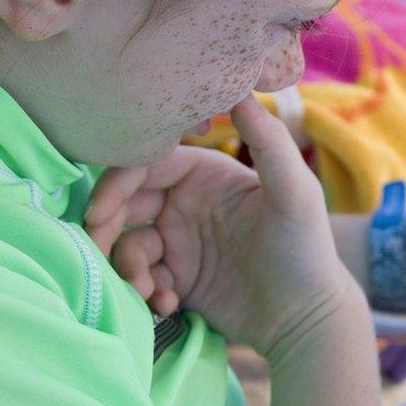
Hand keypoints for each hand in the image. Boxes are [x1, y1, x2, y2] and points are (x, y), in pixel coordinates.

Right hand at [84, 95, 358, 358]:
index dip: (117, 182)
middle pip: (124, 203)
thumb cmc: (305, 248)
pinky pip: (141, 278)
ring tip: (146, 289)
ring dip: (126, 266)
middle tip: (99, 250)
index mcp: (207, 173)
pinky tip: (168, 303)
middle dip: (106, 226)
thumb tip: (239, 89)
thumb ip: (269, 141)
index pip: (147, 164)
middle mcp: (186, 202)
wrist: (306, 317)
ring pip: (127, 243)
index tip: (100, 210)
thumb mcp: (294, 193)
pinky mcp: (177, 278)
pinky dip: (145, 290)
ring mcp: (180, 242)